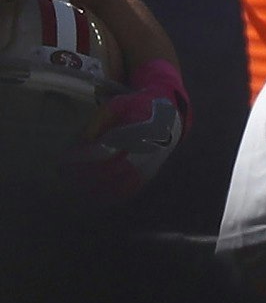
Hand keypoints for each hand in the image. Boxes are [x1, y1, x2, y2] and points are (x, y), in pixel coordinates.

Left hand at [63, 58, 186, 200]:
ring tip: (72, 186)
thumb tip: (85, 141)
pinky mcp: (147, 176)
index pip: (106, 150)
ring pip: (118, 184)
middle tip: (62, 173)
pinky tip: (92, 196)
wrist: (167, 120)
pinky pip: (128, 191)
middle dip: (84, 174)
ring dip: (94, 188)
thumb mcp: (117, 106)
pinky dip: (109, 196)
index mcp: (135, 134)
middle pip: (109, 170)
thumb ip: (100, 122)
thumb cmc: (136, 109)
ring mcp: (147, 167)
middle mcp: (144, 154)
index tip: (65, 159)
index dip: (85, 157)